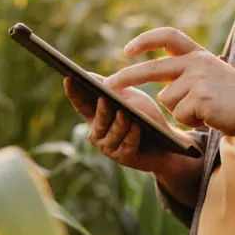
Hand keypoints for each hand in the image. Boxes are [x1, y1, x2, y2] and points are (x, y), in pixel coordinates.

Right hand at [63, 76, 188, 176]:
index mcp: (96, 116)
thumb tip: (89, 76)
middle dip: (102, 111)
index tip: (68, 78)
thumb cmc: (145, 116)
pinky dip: (132, 136)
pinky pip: (126, 146)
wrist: (166, 141)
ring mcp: (110, 148)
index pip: (82, 104)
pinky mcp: (124, 158)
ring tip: (124, 114)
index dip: (74, 92)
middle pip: (98, 121)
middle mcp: (99, 134)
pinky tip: (137, 127)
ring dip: (119, 124)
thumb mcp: (129, 96)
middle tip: (104, 99)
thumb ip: (111, 87)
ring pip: (112, 135)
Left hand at [104, 27, 234, 136]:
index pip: (168, 36)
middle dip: (127, 77)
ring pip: (167, 100)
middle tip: (108, 85)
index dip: (146, 40)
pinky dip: (191, 121)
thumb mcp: (212, 77)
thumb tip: (160, 88)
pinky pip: (179, 114)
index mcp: (199, 55)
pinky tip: (209, 117)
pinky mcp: (199, 98)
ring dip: (181, 111)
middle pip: (153, 69)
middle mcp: (197, 62)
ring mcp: (198, 79)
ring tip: (205, 110)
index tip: (128, 49)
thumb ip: (188, 75)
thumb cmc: (234, 101)